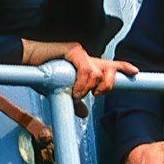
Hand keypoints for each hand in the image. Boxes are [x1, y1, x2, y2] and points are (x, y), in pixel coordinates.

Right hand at [21, 39, 136, 98]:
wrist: (27, 62)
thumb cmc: (43, 74)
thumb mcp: (62, 92)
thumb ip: (75, 101)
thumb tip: (83, 113)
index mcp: (87, 65)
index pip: (110, 66)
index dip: (123, 68)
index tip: (136, 72)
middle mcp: (87, 57)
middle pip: (109, 69)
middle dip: (107, 85)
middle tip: (96, 95)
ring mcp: (81, 53)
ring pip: (97, 73)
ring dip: (88, 89)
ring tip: (76, 94)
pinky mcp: (74, 50)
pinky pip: (86, 70)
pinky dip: (82, 84)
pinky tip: (75, 90)